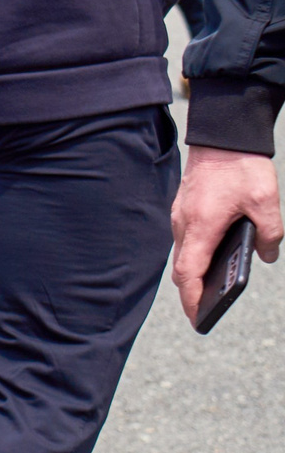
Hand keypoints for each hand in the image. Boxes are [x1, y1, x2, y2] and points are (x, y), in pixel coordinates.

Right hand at [172, 143, 283, 324]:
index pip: (188, 273)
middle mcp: (185, 223)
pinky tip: (214, 256)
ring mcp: (182, 215)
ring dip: (194, 272)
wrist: (222, 135)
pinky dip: (195, 254)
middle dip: (192, 292)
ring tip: (212, 288)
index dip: (192, 299)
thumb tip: (266, 257)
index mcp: (201, 226)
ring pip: (184, 253)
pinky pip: (187, 238)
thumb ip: (270, 235)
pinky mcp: (185, 207)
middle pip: (182, 267)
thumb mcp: (267, 204)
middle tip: (205, 311)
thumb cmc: (241, 167)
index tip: (198, 317)